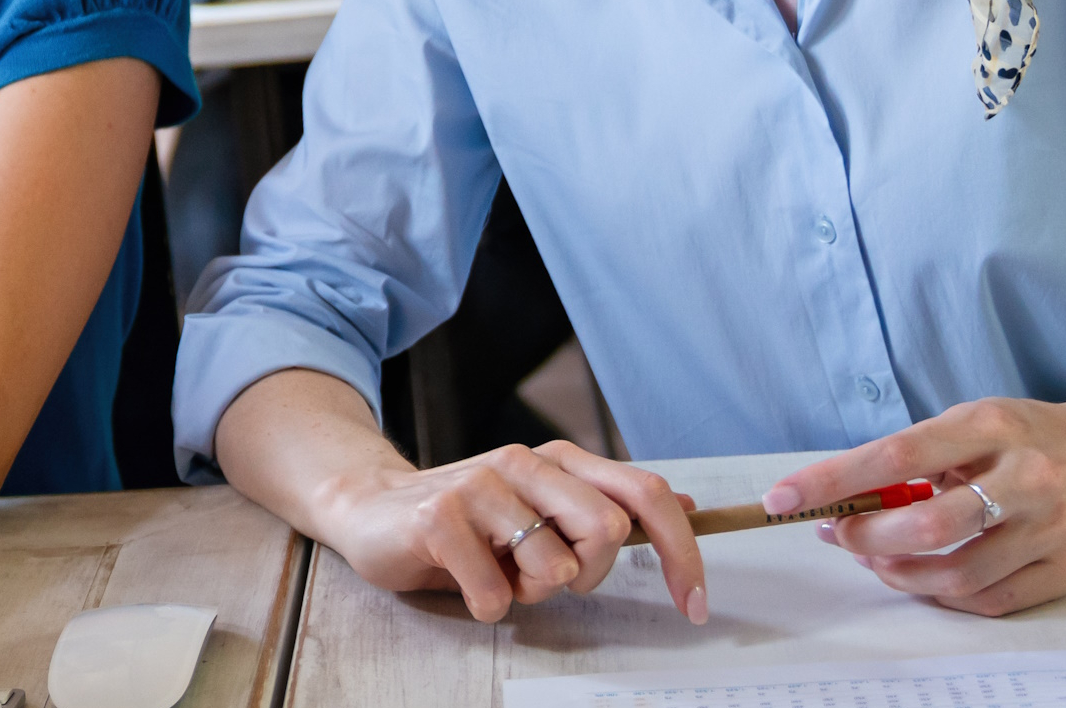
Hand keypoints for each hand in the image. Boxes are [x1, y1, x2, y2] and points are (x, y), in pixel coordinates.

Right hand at [314, 440, 710, 625]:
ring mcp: (482, 487)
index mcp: (559, 461)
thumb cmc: (469, 522)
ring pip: (555, 568)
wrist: (372, 510)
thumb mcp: (544, 508)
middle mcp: (525, 463)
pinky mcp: (441, 518)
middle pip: (609, 531)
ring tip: (497, 573)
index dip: (683, 552)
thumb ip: (608, 504)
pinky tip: (464, 582)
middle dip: (590, 574)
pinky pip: (496, 595)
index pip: (646, 494)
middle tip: (546, 578)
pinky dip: (487, 605)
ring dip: (531, 593)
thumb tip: (689, 506)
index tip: (693, 603)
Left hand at [767, 386, 1065, 616]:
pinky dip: (944, 596)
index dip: (834, 481)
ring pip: (956, 574)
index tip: (784, 498)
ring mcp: (1050, 528)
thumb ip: (917, 455)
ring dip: (899, 573)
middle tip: (838, 534)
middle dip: (867, 537)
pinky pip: (990, 600)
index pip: (897, 456)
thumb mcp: (974, 420)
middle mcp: (1026, 477)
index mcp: (992, 426)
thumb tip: (844, 494)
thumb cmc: (1032, 435)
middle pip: (928, 525)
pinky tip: (923, 577)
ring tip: (875, 557)